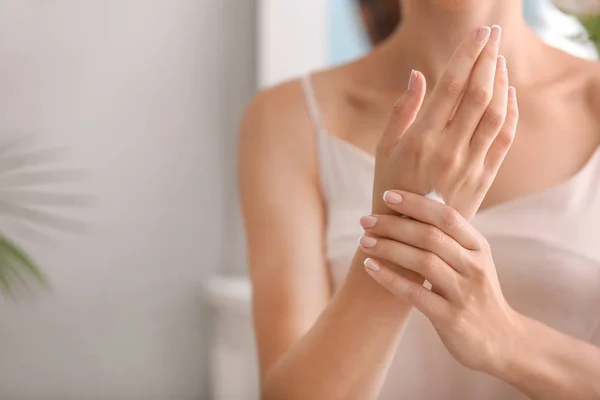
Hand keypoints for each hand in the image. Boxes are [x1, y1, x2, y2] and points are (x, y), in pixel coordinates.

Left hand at [358, 190, 526, 373]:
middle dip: (394, 225)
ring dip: (389, 248)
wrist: (502, 341)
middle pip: (430, 236)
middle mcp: (474, 267)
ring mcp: (463, 293)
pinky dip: (390, 278)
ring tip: (364, 241)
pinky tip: (370, 267)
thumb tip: (412, 208)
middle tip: (366, 220)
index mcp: (479, 247)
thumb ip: (450, 238)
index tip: (388, 195)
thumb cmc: (477, 293)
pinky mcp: (450, 318)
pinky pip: (415, 293)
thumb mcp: (473, 261)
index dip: (416, 203)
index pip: (447, 216)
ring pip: (423, 261)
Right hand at [372, 25, 518, 219]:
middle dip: (488, 59)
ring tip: (499, 60)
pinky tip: (509, 93)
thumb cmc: (389, 190)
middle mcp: (449, 150)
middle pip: (479, 94)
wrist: (409, 239)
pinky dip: (511, 111)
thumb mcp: (385, 149)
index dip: (468, 55)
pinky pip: (505, 138)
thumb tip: (419, 75)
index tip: (479, 32)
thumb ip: (402, 111)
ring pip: (497, 113)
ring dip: (502, 81)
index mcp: (421, 140)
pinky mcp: (484, 178)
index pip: (451, 86)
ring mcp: (470, 165)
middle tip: (493, 35)